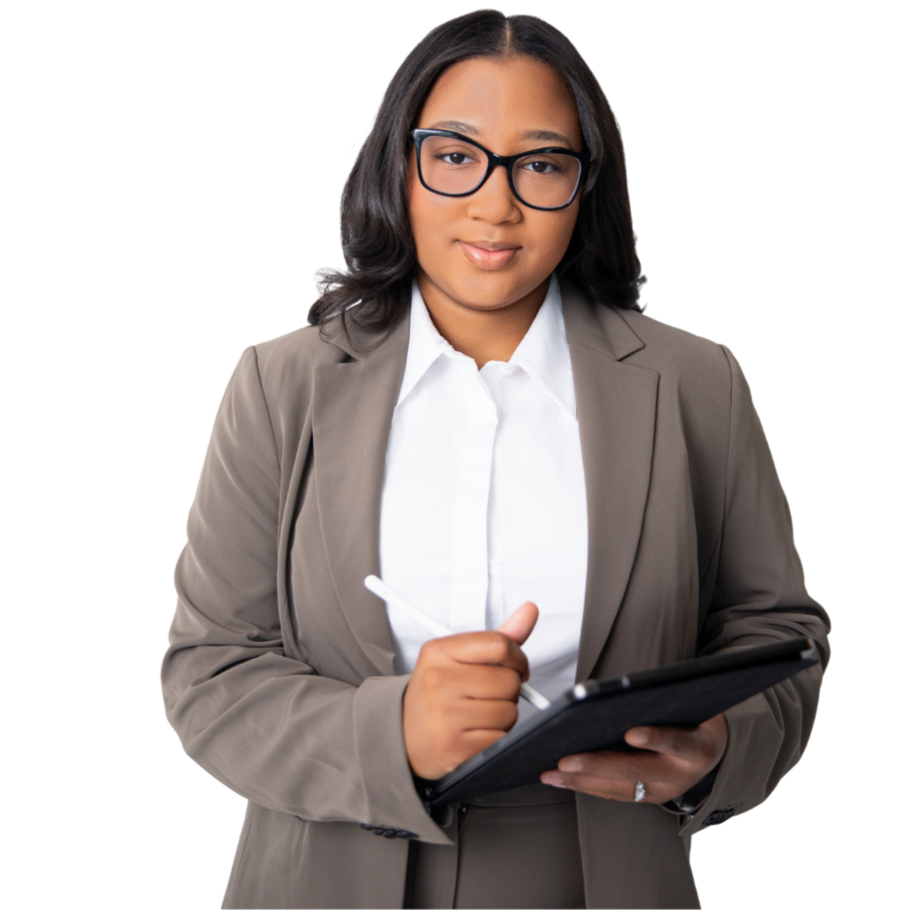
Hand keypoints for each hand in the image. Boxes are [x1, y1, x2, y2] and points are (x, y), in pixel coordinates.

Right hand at [404, 601, 538, 780]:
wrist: (405, 736)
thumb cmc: (438, 693)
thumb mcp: (458, 659)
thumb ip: (497, 638)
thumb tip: (530, 610)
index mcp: (438, 652)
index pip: (498, 644)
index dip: (518, 657)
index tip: (516, 666)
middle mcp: (438, 681)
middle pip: (509, 680)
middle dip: (508, 690)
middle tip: (487, 695)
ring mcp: (445, 716)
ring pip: (509, 711)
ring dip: (503, 715)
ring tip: (479, 715)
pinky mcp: (455, 748)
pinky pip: (501, 737)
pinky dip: (496, 737)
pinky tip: (475, 733)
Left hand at [540, 712, 727, 804]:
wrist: (711, 749)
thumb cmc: (694, 717)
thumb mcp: (690, 705)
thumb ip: (662, 702)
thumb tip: (619, 692)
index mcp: (698, 747)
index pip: (678, 741)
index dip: (655, 738)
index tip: (631, 733)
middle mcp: (681, 774)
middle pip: (637, 771)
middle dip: (597, 766)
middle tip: (566, 760)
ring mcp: (664, 790)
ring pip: (620, 788)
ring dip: (582, 780)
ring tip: (552, 772)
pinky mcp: (648, 798)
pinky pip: (614, 793)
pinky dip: (586, 785)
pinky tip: (562, 778)